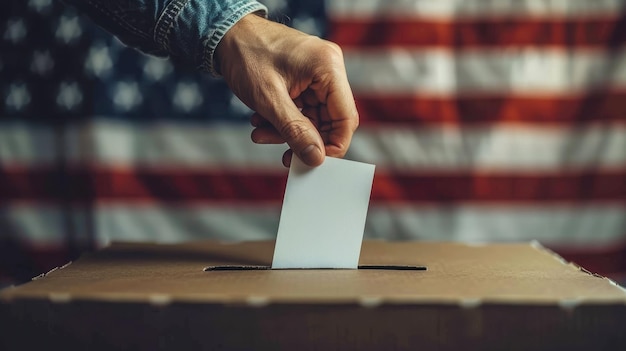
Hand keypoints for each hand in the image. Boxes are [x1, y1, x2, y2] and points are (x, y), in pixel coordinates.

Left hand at [215, 14, 358, 166]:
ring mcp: (317, 74)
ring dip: (288, 131)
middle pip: (330, 120)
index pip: (346, 118)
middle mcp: (329, 69)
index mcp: (328, 67)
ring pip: (313, 118)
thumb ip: (295, 131)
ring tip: (261, 132)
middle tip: (283, 155)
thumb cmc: (245, 55)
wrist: (225, 34)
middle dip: (304, 139)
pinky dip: (283, 120)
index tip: (312, 162)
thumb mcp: (269, 99)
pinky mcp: (305, 79)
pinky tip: (261, 120)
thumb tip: (316, 158)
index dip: (333, 146)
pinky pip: (302, 109)